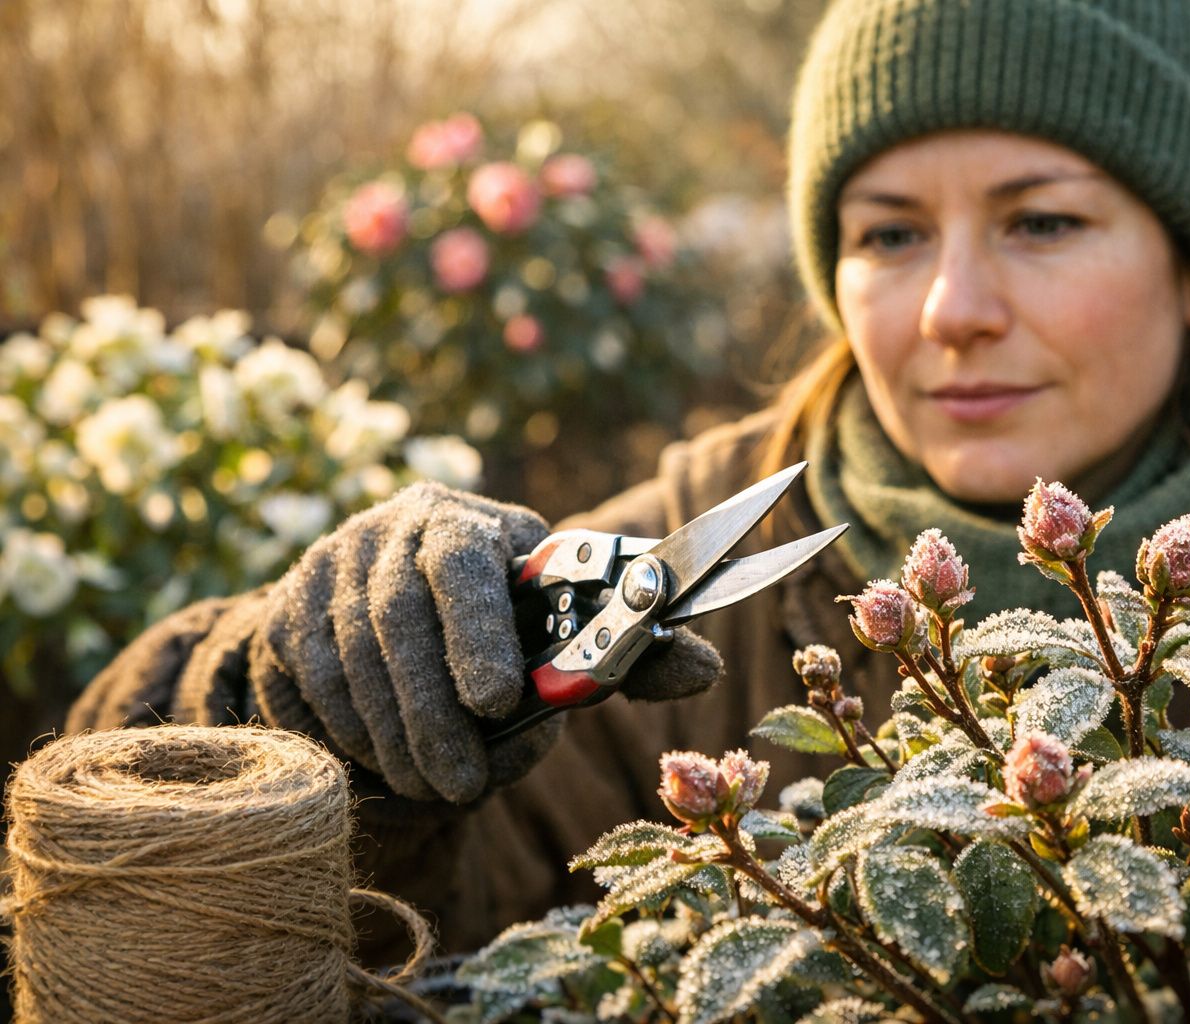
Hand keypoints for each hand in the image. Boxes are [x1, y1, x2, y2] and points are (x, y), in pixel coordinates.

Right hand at [251, 482, 721, 803]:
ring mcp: (329, 568)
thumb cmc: (499, 620)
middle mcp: (390, 532)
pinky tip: (384, 765)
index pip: (461, 560)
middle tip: (465, 784)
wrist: (388, 601)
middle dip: (433, 712)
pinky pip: (309, 681)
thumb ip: (625, 650)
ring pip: (349, 658)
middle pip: (397, 617)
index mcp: (467, 522)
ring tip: (436, 787)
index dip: (477, 631)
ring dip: (393, 734)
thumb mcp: (559, 624)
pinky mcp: (286, 612)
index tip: (499, 702)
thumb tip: (707, 670)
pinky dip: (347, 732)